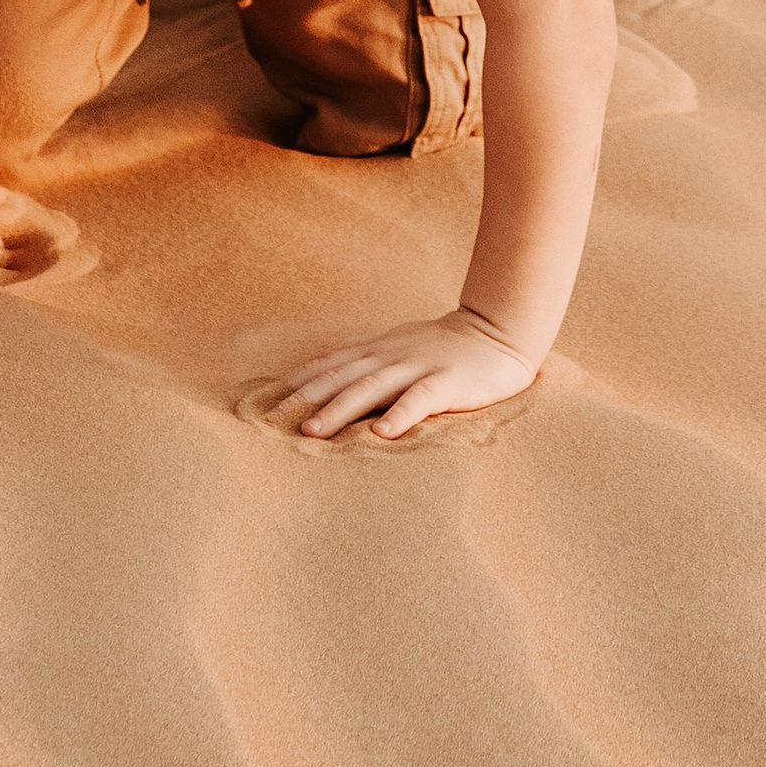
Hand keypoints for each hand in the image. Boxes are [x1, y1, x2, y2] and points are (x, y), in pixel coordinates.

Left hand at [277, 307, 537, 440]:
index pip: (331, 363)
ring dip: (339, 409)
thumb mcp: (400, 347)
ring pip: (372, 388)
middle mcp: (392, 356)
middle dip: (306, 398)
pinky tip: (382, 434)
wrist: (499, 332)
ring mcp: (420, 367)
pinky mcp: (449, 383)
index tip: (266, 400)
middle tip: (273, 422)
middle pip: (342, 376)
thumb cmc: (445, 347)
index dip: (298, 381)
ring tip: (312, 431)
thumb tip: (325, 376)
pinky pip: (421, 400)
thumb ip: (367, 360)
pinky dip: (400, 416)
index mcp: (379, 349)